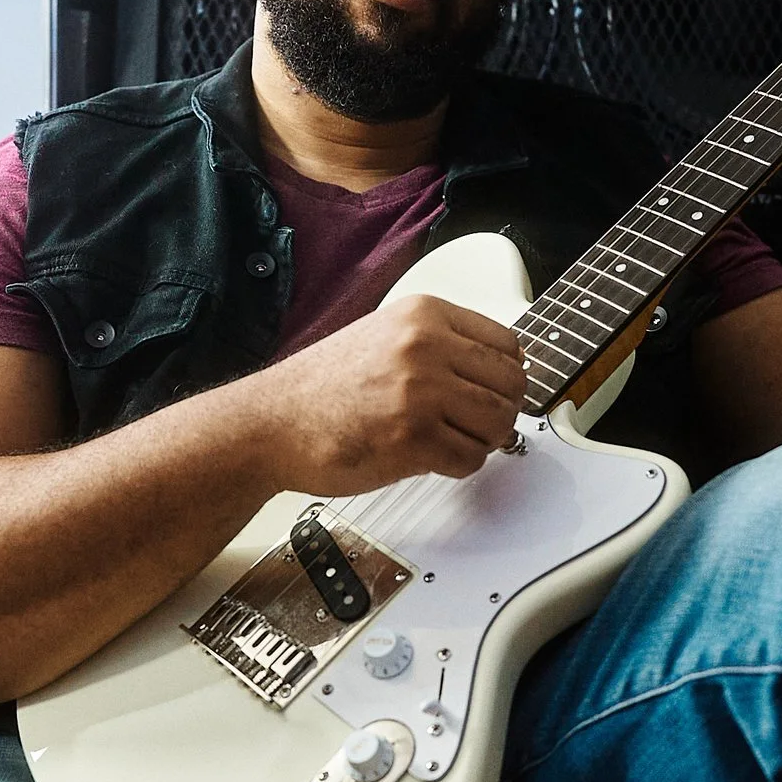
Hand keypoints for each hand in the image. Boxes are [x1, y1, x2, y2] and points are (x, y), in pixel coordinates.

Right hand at [249, 294, 527, 494]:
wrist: (270, 423)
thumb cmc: (320, 389)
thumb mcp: (383, 336)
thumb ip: (437, 345)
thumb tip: (493, 372)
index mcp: (423, 315)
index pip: (508, 344)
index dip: (505, 377)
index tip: (492, 393)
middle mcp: (425, 345)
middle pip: (511, 384)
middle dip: (499, 412)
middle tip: (475, 426)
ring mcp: (419, 391)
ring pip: (499, 422)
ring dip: (483, 441)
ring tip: (452, 442)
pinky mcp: (412, 438)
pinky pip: (470, 459)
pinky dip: (458, 467)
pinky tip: (430, 459)